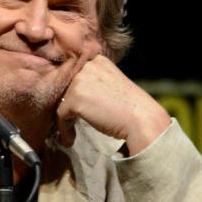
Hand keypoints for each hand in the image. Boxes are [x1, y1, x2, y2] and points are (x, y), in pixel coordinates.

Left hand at [56, 55, 170, 155]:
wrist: (141, 119)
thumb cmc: (130, 108)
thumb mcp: (111, 85)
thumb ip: (93, 84)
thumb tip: (73, 96)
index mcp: (97, 61)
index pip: (74, 75)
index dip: (71, 93)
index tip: (72, 109)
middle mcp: (87, 66)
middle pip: (65, 87)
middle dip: (67, 106)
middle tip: (69, 123)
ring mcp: (80, 81)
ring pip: (61, 102)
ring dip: (65, 120)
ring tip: (69, 134)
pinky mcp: (75, 98)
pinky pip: (61, 115)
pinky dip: (64, 129)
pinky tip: (70, 140)